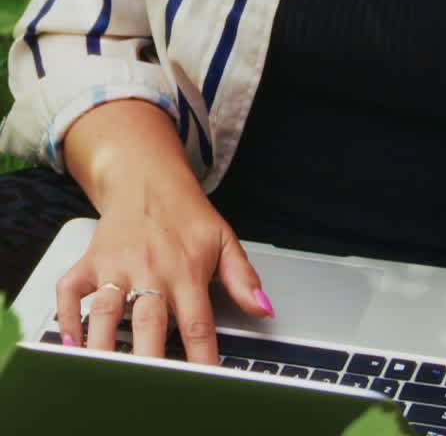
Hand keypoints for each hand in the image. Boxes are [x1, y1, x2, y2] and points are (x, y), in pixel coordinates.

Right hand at [55, 188, 271, 363]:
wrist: (147, 175)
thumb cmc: (185, 213)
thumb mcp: (223, 238)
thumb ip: (243, 278)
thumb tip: (263, 308)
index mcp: (186, 270)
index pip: (198, 325)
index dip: (202, 359)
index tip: (205, 384)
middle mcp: (150, 270)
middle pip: (148, 324)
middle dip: (149, 359)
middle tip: (150, 386)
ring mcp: (116, 266)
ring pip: (105, 311)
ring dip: (103, 344)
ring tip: (106, 372)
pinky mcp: (90, 261)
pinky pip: (69, 291)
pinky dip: (66, 317)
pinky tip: (71, 342)